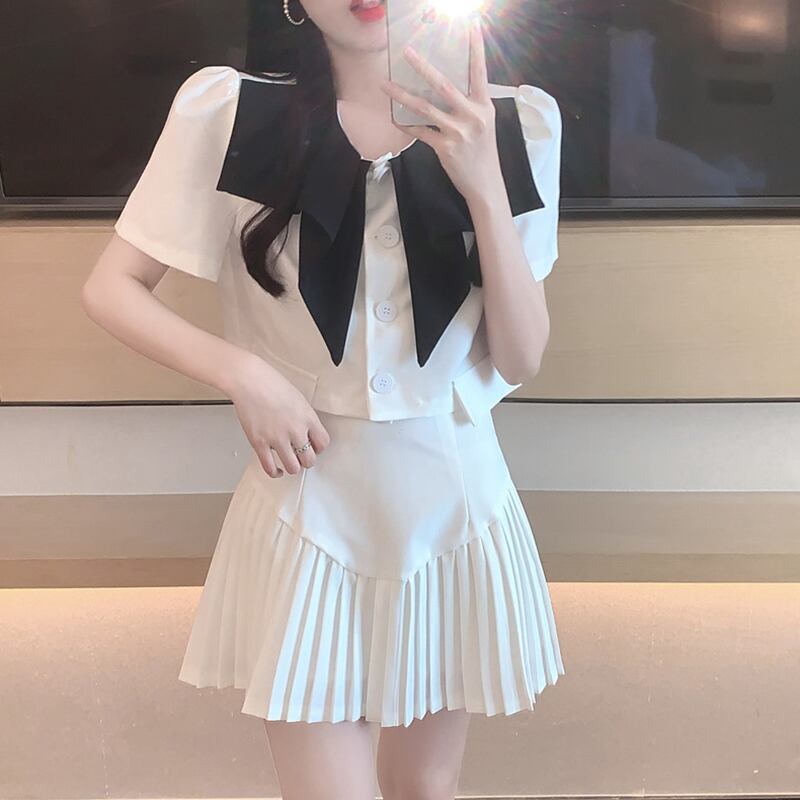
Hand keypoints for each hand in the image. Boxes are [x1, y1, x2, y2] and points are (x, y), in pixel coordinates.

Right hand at [227, 354, 329, 477]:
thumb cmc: (271, 384)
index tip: (314, 448)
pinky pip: (270, 467)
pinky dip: (274, 472)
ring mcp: (277, 439)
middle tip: (301, 456)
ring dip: (292, 467)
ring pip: (293, 468)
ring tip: (289, 462)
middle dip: (306, 460)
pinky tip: (276, 470)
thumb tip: (305, 433)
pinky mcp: (259, 444)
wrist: (249, 381)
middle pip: (310, 459)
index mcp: (308, 418)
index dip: (318, 448)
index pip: (323, 443)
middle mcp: (295, 430)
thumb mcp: (298, 399)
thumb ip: (304, 418)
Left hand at [379, 15, 500, 203]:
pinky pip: (421, 132)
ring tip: (385, 84)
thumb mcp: (484, 124)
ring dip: (402, 95)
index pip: (479, 72)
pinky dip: (406, 125)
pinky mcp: (445, 148)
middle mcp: (472, 116)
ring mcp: (458, 132)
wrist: (486, 184)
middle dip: (423, 67)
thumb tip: (448, 88)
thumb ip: (470, 104)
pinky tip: (395, 117)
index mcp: (484, 106)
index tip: (470, 27)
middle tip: (407, 51)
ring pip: (425, 107)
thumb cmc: (483, 152)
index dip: (476, 49)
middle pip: (444, 85)